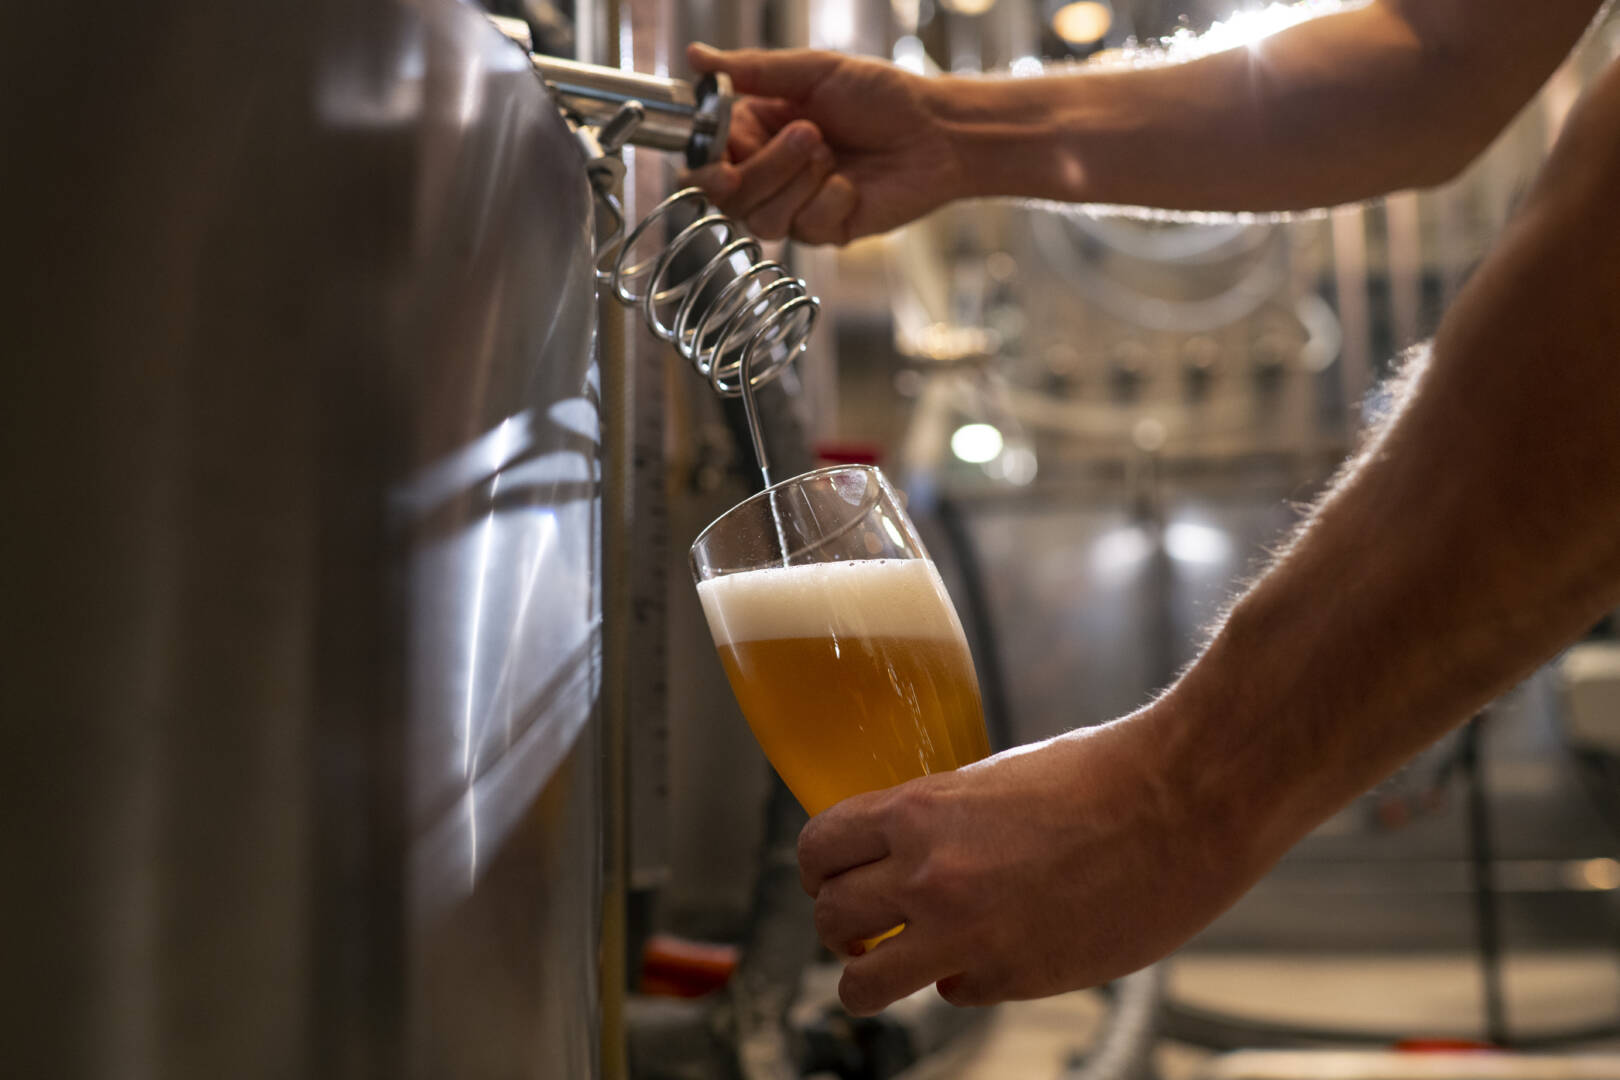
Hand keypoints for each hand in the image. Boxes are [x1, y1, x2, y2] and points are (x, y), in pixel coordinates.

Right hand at [682, 43, 967, 244]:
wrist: (936, 133)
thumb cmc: (881, 96)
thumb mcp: (814, 71)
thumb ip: (752, 70)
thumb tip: (696, 56)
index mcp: (756, 129)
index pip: (708, 160)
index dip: (708, 166)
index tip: (722, 162)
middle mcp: (770, 171)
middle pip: (731, 196)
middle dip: (768, 168)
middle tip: (810, 134)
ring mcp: (795, 205)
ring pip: (763, 219)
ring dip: (799, 183)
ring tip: (834, 155)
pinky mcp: (824, 231)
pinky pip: (806, 227)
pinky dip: (832, 199)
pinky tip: (854, 185)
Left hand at [797, 710, 1270, 1014]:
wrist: (1182, 804)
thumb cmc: (1100, 777)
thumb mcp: (991, 779)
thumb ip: (936, 820)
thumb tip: (901, 853)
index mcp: (919, 812)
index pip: (817, 850)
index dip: (821, 869)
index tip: (834, 879)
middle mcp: (929, 877)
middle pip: (829, 918)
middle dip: (841, 924)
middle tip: (865, 925)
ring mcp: (966, 935)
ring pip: (863, 984)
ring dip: (871, 976)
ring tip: (894, 965)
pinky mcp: (1012, 979)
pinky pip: (951, 994)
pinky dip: (963, 981)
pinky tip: (996, 952)